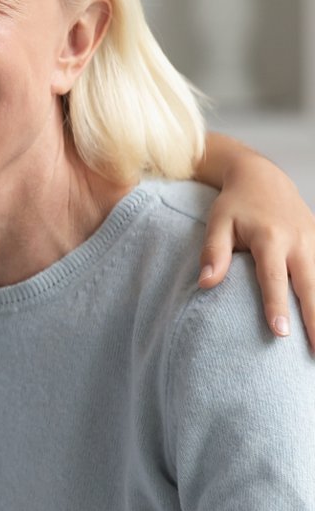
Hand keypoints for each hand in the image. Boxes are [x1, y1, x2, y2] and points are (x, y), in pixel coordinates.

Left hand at [198, 154, 313, 347]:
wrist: (263, 177)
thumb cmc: (235, 205)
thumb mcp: (217, 223)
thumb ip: (213, 253)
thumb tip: (205, 284)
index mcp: (270, 238)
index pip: (273, 278)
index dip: (277, 306)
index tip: (281, 333)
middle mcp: (298, 242)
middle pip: (310, 285)